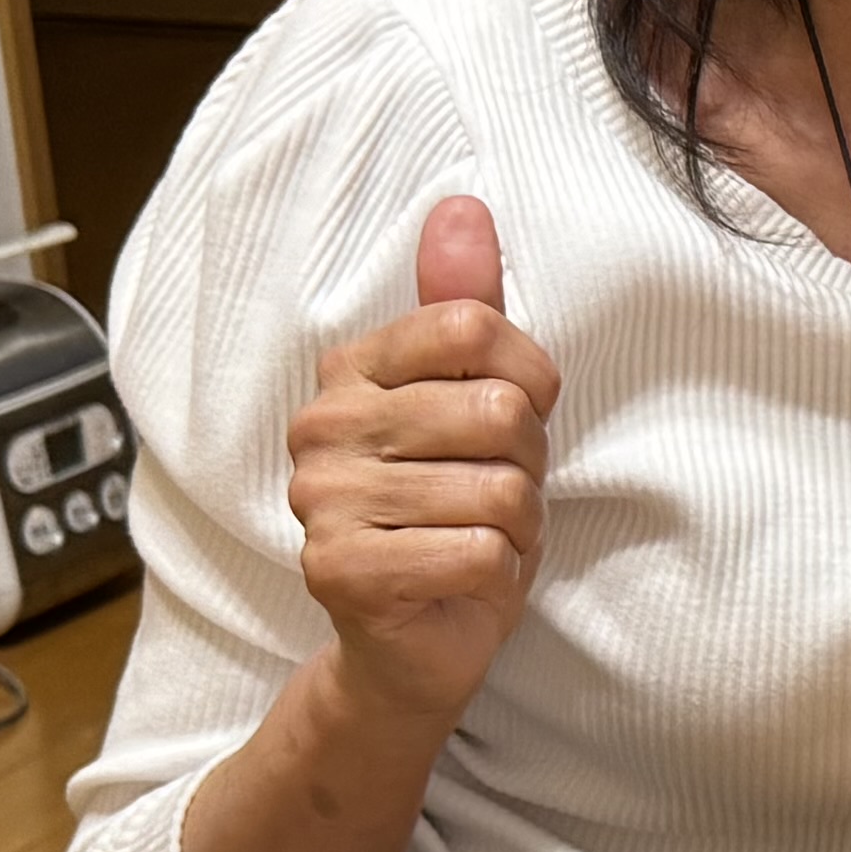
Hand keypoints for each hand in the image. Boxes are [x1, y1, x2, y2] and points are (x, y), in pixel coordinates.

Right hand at [287, 195, 557, 731]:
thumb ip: (463, 307)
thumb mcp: (471, 402)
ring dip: (516, 527)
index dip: (529, 379)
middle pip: (495, 412)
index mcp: (351, 371)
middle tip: (495, 497)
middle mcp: (321, 426)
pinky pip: (478, 552)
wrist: (413, 644)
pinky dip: (497, 572)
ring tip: (479, 538)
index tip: (518, 417)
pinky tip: (464, 579)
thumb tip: (461, 207)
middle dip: (526, 465)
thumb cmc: (453, 514)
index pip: (471, 327)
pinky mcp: (341, 571)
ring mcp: (321, 501)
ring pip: (497, 490)